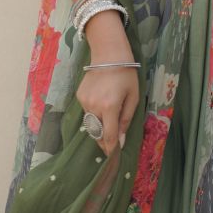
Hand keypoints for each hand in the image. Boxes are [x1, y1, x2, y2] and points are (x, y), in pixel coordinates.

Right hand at [76, 15, 138, 157]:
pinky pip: (87, 112)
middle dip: (104, 141)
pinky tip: (102, 103)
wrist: (108, 54)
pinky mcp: (79, 97)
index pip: (109, 136)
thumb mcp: (133, 98)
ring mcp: (84, 102)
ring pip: (91, 123)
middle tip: (111, 146)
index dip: (111, 149)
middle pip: (97, 133)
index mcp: (110, 107)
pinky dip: (95, 114)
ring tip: (109, 119)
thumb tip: (120, 141)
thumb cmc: (126, 75)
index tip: (114, 157)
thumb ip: (126, 120)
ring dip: (100, 127)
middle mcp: (94, 106)